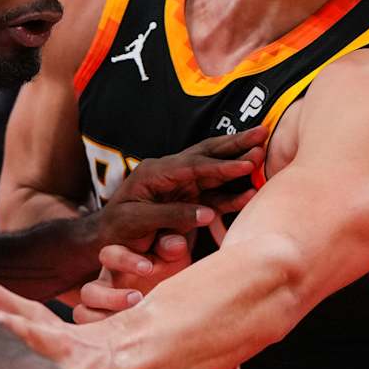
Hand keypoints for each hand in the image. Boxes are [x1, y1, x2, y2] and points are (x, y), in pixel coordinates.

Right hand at [74, 236, 193, 323]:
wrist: (177, 301)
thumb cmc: (170, 272)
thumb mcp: (174, 258)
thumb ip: (172, 247)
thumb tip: (174, 245)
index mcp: (118, 263)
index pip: (109, 255)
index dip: (125, 261)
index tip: (149, 268)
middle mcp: (104, 285)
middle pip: (89, 291)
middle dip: (111, 297)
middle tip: (138, 298)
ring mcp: (101, 309)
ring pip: (82, 313)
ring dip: (100, 319)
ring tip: (129, 322)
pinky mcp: (104, 328)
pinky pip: (88, 332)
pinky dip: (100, 335)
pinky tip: (123, 337)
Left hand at [92, 128, 265, 252]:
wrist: (104, 236)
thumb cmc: (115, 228)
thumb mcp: (137, 221)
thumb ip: (170, 215)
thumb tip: (206, 214)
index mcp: (155, 172)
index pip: (193, 166)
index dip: (221, 166)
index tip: (246, 164)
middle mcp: (170, 171)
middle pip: (207, 153)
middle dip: (236, 144)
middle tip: (263, 132)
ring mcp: (179, 183)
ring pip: (214, 168)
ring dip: (238, 160)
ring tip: (264, 151)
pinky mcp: (186, 197)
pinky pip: (213, 192)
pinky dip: (232, 191)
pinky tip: (251, 190)